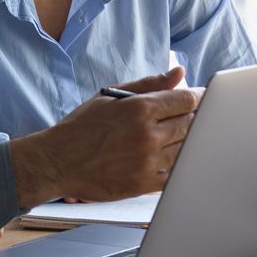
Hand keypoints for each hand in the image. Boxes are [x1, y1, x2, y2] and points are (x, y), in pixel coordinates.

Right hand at [9, 66, 199, 207]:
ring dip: (187, 142)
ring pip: (186, 149)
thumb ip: (149, 84)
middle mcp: (147, 134)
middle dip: (194, 118)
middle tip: (187, 118)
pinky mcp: (144, 184)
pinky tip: (169, 158)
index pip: (186, 100)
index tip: (198, 99)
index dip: (197, 98)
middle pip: (191, 124)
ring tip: (174, 137)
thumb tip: (179, 72)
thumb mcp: (111, 96)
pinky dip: (177, 165)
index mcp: (140, 108)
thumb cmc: (82, 126)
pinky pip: (175, 174)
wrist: (58, 162)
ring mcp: (148, 161)